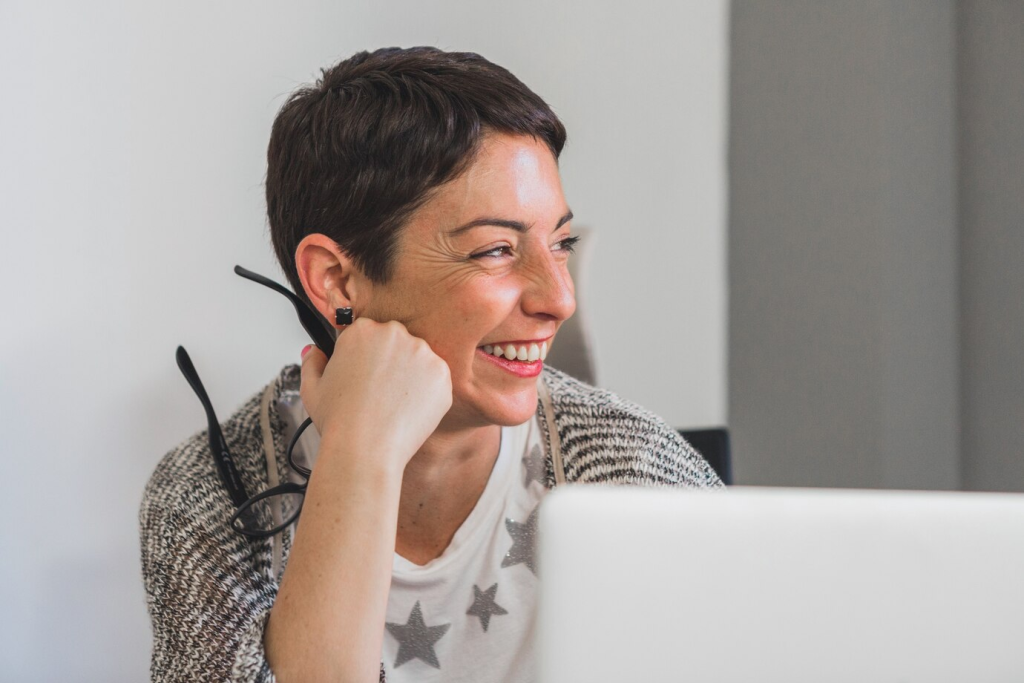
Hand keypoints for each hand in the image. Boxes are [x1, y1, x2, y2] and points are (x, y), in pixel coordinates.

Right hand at [298, 318, 452, 473]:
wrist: (365, 449)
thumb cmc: (338, 421)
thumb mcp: (311, 388)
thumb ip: (312, 362)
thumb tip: (314, 350)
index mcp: (363, 330)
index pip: (370, 333)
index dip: (366, 356)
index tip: (365, 374)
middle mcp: (394, 334)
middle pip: (396, 341)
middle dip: (390, 361)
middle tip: (379, 391)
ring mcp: (422, 353)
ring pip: (418, 359)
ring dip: (410, 374)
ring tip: (393, 403)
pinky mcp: (441, 375)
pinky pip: (435, 379)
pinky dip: (427, 392)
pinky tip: (409, 409)